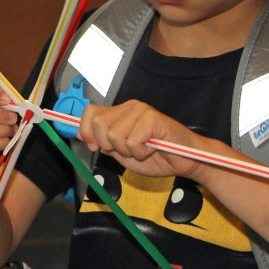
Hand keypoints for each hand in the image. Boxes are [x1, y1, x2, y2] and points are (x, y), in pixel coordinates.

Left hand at [77, 99, 202, 178]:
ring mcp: (141, 110)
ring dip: (129, 151)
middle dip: (110, 145)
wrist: (185, 161)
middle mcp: (129, 107)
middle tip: (129, 150)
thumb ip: (103, 142)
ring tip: (144, 149)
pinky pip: (132, 141)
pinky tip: (153, 148)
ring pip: (115, 135)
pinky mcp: (152, 117)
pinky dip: (141, 152)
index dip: (86, 130)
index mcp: (120, 113)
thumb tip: (82, 134)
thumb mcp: (122, 153)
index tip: (94, 146)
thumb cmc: (156, 157)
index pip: (90, 112)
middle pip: (99, 124)